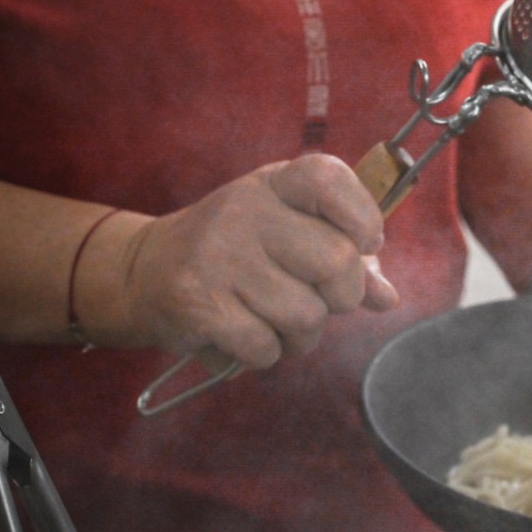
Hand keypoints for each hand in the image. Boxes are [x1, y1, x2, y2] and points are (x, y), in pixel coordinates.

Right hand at [122, 154, 398, 367]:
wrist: (144, 271)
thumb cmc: (237, 253)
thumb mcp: (288, 234)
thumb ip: (345, 258)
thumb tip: (387, 297)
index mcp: (273, 184)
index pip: (329, 178)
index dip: (363, 216)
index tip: (365, 244)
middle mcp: (244, 211)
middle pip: (336, 262)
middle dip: (342, 296)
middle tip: (318, 299)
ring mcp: (218, 256)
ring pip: (307, 316)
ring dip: (303, 335)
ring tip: (275, 320)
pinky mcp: (199, 303)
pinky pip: (267, 347)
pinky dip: (265, 353)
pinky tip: (244, 334)